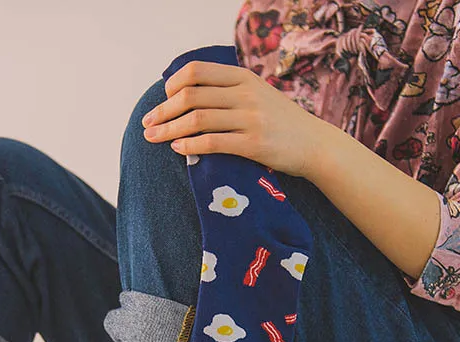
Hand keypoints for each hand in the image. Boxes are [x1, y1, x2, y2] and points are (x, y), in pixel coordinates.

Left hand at [141, 60, 322, 177]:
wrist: (315, 144)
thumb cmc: (279, 122)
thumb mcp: (257, 95)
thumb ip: (228, 91)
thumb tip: (188, 94)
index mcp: (242, 77)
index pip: (196, 72)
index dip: (172, 85)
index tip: (162, 100)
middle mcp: (245, 94)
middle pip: (190, 96)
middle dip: (163, 110)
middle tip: (147, 124)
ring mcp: (250, 118)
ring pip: (197, 120)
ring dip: (168, 129)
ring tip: (152, 138)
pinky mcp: (253, 144)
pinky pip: (212, 143)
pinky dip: (189, 146)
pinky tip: (176, 149)